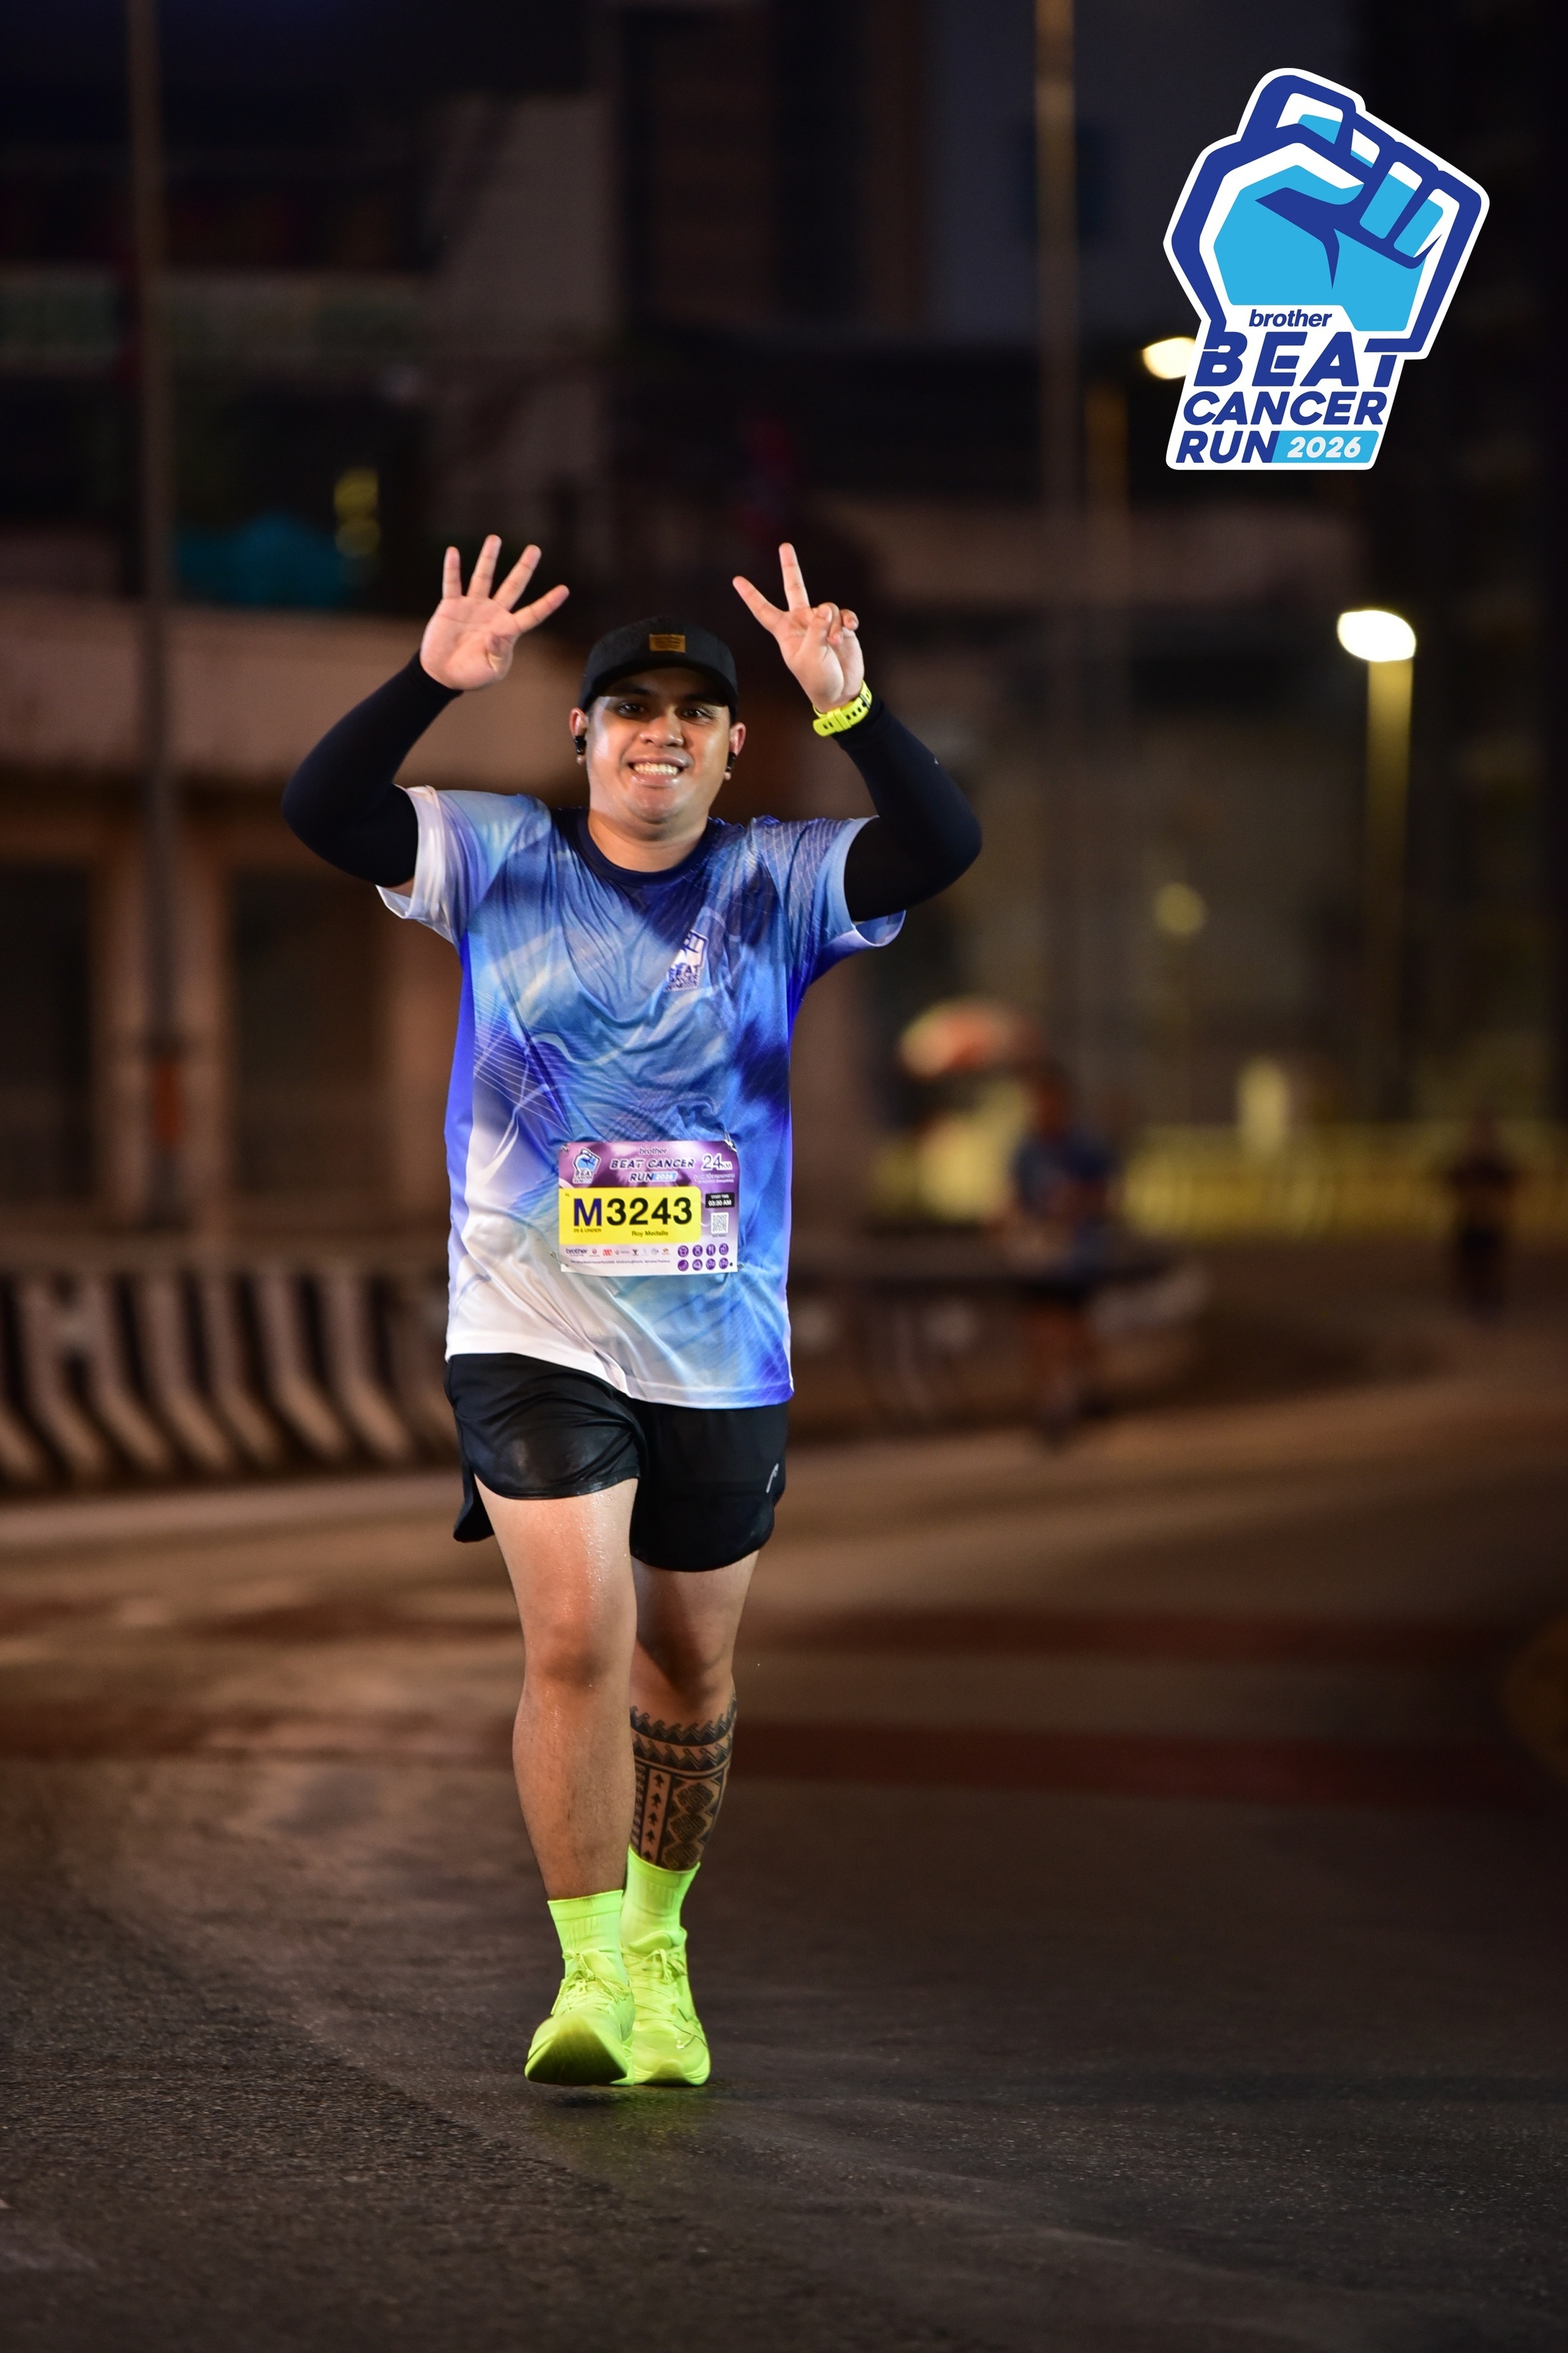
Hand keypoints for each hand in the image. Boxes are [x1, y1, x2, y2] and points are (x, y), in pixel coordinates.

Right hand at [419, 537, 568, 690]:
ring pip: (483, 578)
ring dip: (489, 559)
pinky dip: (452, 569)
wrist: (442, 674)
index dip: (548, 603)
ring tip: (495, 539)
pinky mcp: (451, 606)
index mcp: (507, 630)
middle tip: (535, 549)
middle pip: (512, 586)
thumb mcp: (492, 671)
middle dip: (523, 568)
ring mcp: (473, 607)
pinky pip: (452, 584)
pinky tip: (453, 553)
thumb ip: (499, 653)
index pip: (532, 614)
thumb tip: (495, 634)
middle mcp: (493, 613)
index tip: (564, 590)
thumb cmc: (471, 675)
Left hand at [733, 542, 864, 711]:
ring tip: (835, 643)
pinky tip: (850, 630)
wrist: (841, 691)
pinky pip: (845, 614)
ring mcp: (822, 623)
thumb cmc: (818, 680)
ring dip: (834, 624)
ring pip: (828, 606)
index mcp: (785, 631)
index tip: (737, 580)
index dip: (751, 595)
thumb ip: (817, 629)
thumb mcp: (810, 656)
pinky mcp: (842, 627)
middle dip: (790, 567)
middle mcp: (802, 622)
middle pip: (795, 588)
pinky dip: (848, 621)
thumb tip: (827, 607)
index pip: (763, 610)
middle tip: (784, 546)